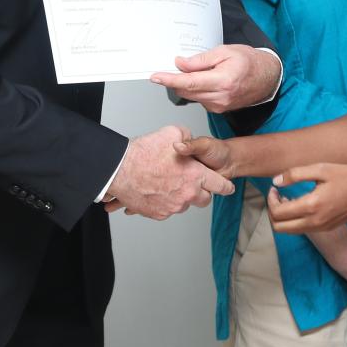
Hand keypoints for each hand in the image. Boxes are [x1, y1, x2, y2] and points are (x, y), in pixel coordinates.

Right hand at [105, 126, 234, 219]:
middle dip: (201, 192)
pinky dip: (164, 202)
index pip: (220, 186)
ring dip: (181, 196)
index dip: (224, 186)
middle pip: (204, 200)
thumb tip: (188, 142)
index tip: (227, 188)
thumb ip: (187, 138)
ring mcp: (173, 206)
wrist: (119, 170)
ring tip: (167, 183)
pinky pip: (168, 210)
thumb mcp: (172, 132)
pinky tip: (156, 190)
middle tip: (191, 182)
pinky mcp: (159, 214)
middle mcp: (187, 194)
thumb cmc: (144, 153)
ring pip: (184, 205)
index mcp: (196, 175)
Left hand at [151, 44, 278, 112]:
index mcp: (222, 81)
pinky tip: (207, 81)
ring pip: (192, 96)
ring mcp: (220, 106)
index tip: (155, 77)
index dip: (169, 80)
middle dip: (175, 80)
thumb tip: (180, 64)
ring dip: (187, 85)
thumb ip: (201, 60)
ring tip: (200, 72)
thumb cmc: (249, 62)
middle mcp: (220, 97)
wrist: (267, 78)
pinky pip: (200, 99)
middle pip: (187, 91)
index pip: (189, 82)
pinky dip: (197, 90)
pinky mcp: (219, 109)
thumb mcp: (225, 52)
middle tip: (171, 69)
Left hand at [265, 164, 346, 233]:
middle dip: (273, 212)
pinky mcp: (327, 229)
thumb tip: (275, 181)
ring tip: (288, 199)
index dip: (270, 200)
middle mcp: (314, 222)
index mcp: (311, 206)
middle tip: (277, 196)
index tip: (274, 188)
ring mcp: (321, 228)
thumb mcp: (321, 169)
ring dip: (283, 218)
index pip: (278, 212)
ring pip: (290, 231)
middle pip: (280, 228)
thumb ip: (295, 174)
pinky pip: (303, 229)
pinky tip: (301, 205)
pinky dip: (295, 221)